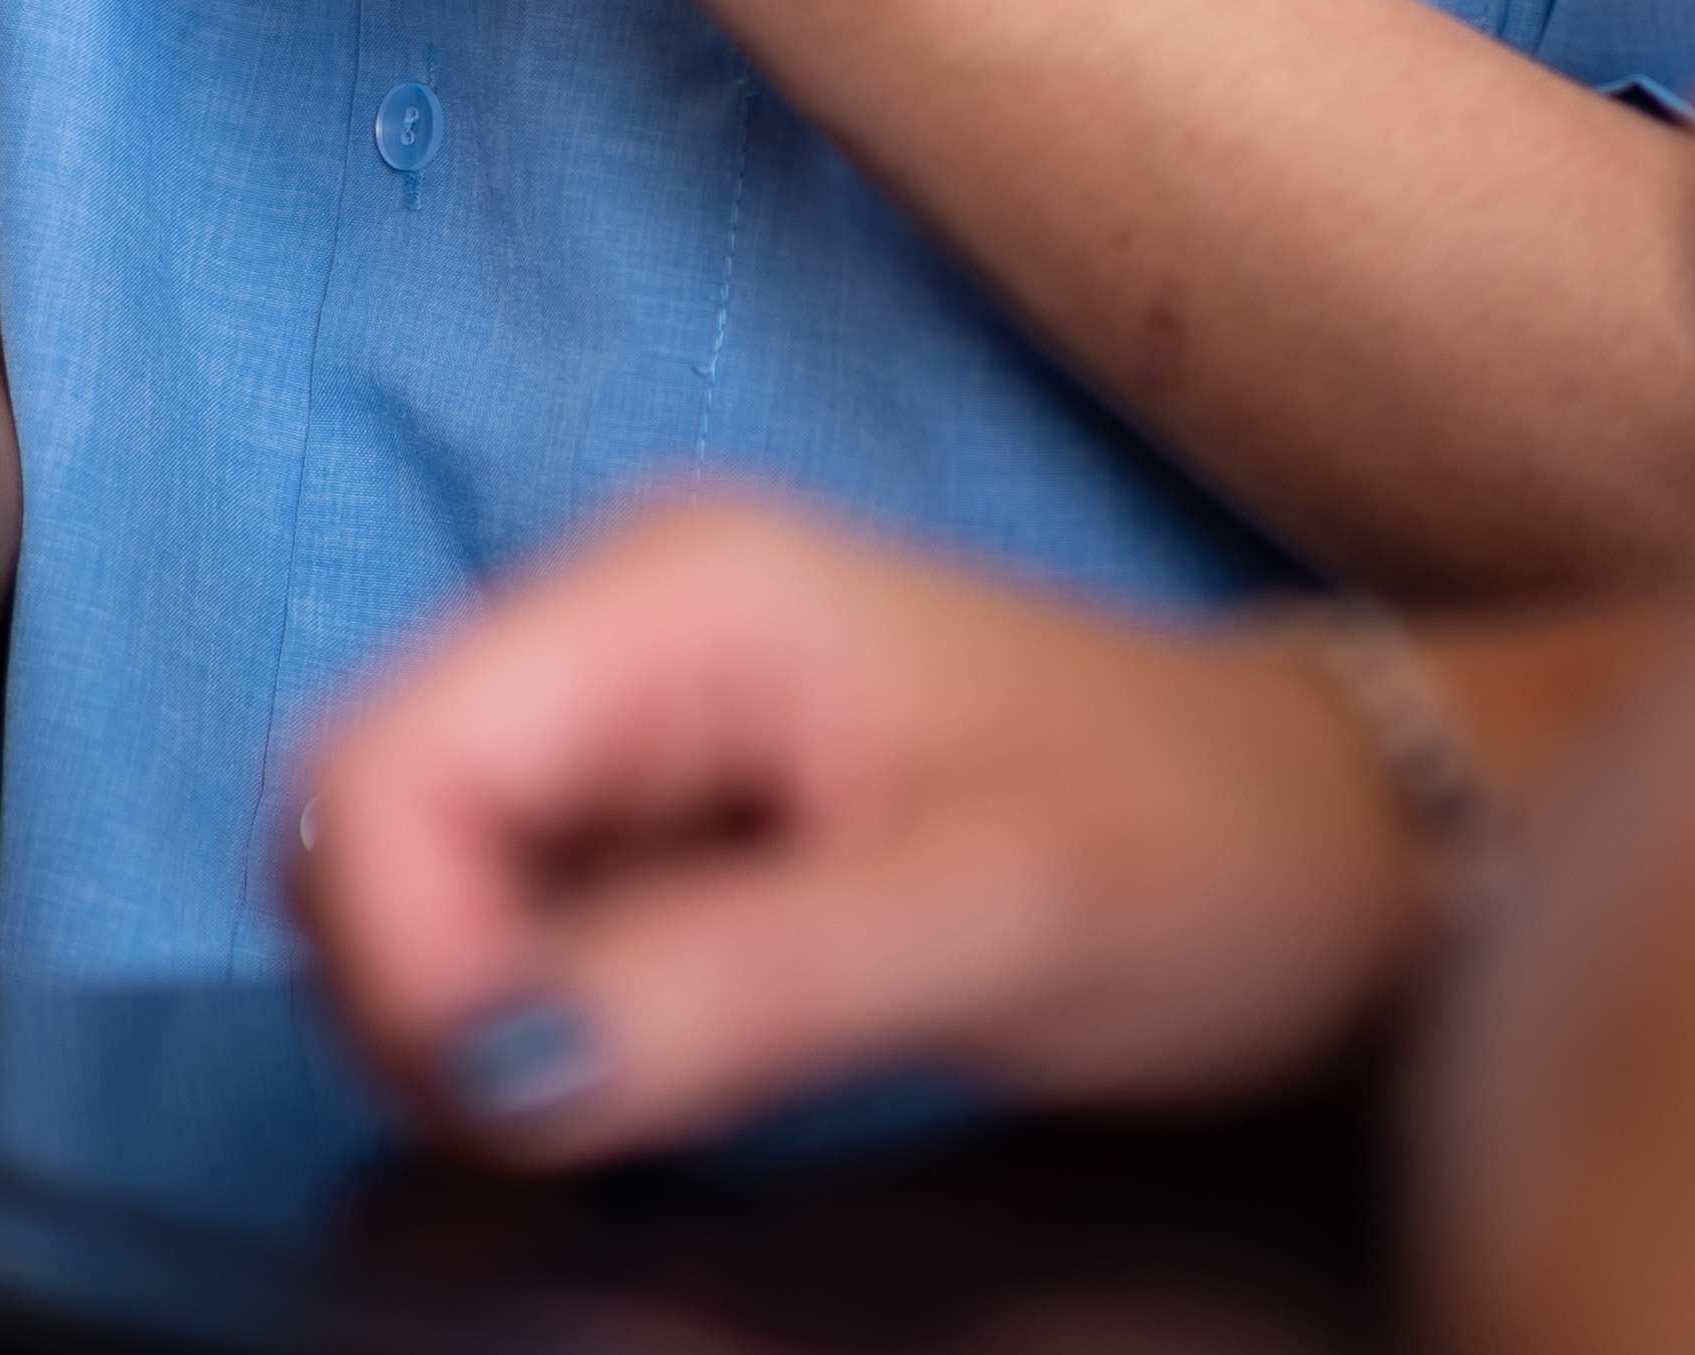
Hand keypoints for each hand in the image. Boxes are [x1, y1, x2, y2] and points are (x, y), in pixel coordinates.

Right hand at [291, 489, 1432, 1164]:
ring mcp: (638, 721)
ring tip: (680, 1072)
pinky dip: (548, 1029)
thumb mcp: (995, 925)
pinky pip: (507, 935)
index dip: (406, 962)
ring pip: (412, 892)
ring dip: (486, 1024)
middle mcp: (625, 626)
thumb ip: (733, 987)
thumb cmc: (1213, 848)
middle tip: (607, 1104)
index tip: (540, 1095)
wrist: (1337, 845)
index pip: (377, 772)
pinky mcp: (664, 821)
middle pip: (357, 826)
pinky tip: (684, 1058)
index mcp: (676, 590)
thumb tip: (499, 1064)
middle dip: (426, 1001)